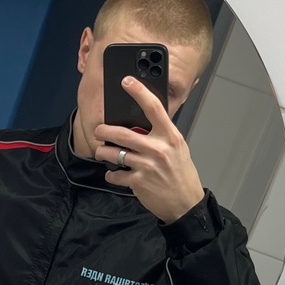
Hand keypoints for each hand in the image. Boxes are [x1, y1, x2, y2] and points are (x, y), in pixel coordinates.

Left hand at [94, 76, 203, 222]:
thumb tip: (141, 122)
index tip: (126, 81)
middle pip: (122, 133)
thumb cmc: (181, 174)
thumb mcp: (178, 148)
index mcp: (170, 136)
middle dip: (103, 131)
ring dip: (103, 152)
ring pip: (114, 153)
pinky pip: (115, 174)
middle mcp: (158, 148)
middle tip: (98, 131)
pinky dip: (111, 175)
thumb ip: (161, 135)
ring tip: (102, 152)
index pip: (154, 108)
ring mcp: (147, 166)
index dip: (139, 92)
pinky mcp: (138, 182)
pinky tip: (114, 174)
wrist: (186, 204)